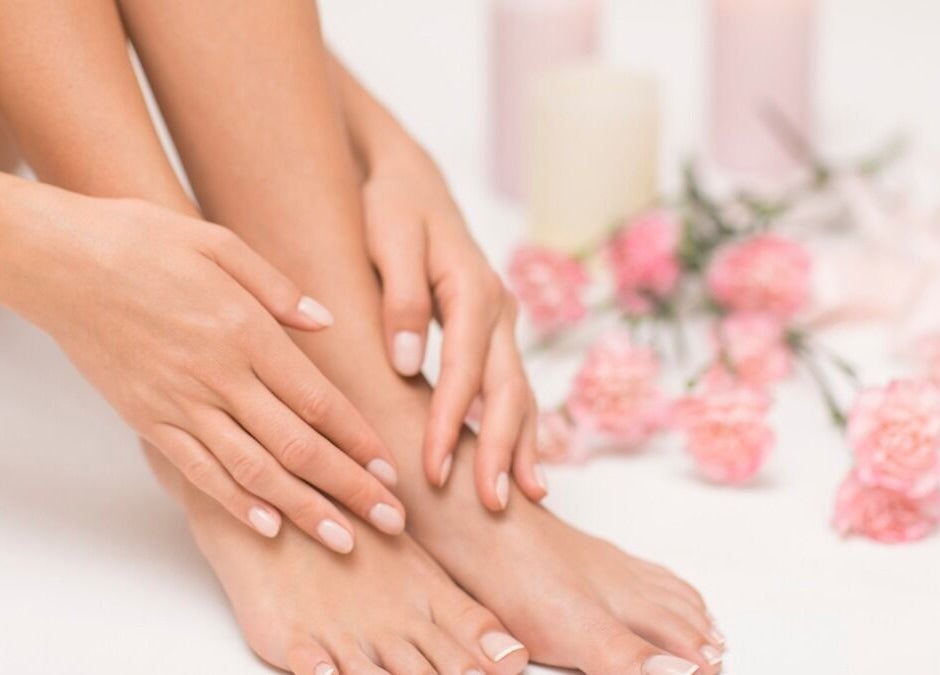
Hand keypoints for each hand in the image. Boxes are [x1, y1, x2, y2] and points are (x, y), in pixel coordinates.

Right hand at [0, 181, 403, 551]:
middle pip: (298, 446)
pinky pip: (197, 471)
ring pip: (253, 470)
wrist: (58, 261)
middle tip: (390, 521)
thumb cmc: (140, 242)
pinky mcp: (147, 419)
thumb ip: (277, 288)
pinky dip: (234, 502)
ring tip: (344, 540)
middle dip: (349, 488)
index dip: (359, 440)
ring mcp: (180, 403)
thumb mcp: (218, 243)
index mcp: (246, 332)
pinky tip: (268, 526)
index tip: (390, 470)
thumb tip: (325, 323)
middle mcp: (219, 376)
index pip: (319, 401)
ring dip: (304, 509)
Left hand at [361, 147, 545, 509]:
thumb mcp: (388, 238)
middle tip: (493, 504)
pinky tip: (522, 461)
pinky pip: (512, 384)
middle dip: (502, 448)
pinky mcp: (495, 332)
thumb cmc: (392, 206)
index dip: (452, 421)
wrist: (412, 181)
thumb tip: (406, 362)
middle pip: (508, 388)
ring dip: (523, 444)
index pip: (464, 368)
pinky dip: (521, 425)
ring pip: (520, 391)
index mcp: (472, 287)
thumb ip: (400, 297)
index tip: (435, 469)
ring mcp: (503, 321)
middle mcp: (498, 308)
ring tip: (525, 497)